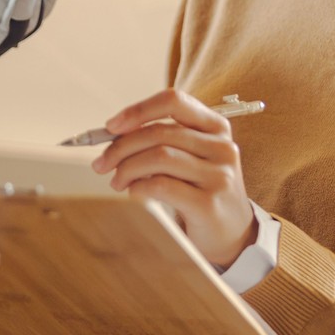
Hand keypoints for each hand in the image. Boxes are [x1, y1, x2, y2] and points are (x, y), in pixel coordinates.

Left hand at [93, 88, 256, 266]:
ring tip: (117, 182)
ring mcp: (218, 175)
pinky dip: (139, 187)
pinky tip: (134, 193)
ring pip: (159, 157)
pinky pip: (161, 186)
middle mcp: (222, 147)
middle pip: (160, 133)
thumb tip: (113, 133)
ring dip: (127, 168)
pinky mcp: (208, 204)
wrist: (232, 233)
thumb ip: (162, 140)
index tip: (111, 126)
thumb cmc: (201, 190)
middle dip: (121, 147)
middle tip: (102, 163)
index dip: (138, 110)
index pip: (173, 101)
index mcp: (215, 127)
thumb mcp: (191, 157)